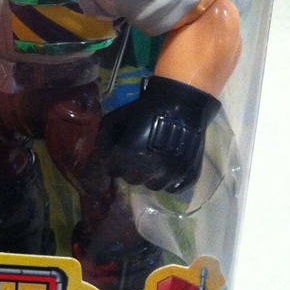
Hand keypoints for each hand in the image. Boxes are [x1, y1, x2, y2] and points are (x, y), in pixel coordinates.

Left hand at [97, 76, 220, 191]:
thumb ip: (104, 137)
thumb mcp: (115, 118)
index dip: (113, 160)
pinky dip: (171, 181)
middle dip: (129, 169)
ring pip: (154, 186)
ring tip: (152, 162)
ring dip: (149, 176)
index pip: (112, 170)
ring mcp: (172, 175)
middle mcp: (150, 170)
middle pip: (132, 179)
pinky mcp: (189, 174)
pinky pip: (176, 188)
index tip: (117, 153)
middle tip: (134, 156)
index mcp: (129, 157)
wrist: (179, 102)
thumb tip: (100, 153)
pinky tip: (168, 169)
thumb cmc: (144, 109)